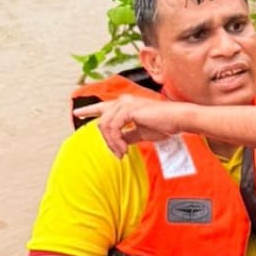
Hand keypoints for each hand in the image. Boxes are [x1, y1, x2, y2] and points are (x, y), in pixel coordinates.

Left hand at [72, 96, 192, 158]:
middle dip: (106, 140)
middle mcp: (123, 101)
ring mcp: (125, 104)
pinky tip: (125, 149)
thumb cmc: (164, 124)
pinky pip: (113, 129)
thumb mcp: (141, 132)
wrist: (177, 120)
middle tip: (118, 154)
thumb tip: (120, 142)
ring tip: (123, 153)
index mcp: (126, 104)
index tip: (77, 114)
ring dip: (112, 143)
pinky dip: (116, 141)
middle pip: (101, 121)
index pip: (103, 107)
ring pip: (104, 126)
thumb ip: (128, 135)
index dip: (89, 110)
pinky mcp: (128, 110)